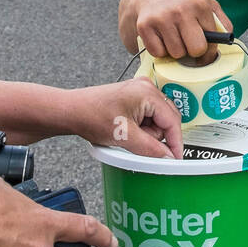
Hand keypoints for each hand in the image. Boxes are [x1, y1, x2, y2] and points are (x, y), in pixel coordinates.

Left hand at [64, 78, 183, 158]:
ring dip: (147, 132)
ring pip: (157, 119)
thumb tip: (168, 157)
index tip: (176, 158)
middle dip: (156, 136)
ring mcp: (140, 90)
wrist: (71, 111)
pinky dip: (140, 127)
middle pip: (167, 119)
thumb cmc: (91, 116)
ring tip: (126, 134)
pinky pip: (147, 116)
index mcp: (148, 93)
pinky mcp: (133, 96)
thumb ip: (150, 149)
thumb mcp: (124, 137)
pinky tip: (125, 129)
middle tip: (138, 143)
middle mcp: (147, 88)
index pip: (172, 121)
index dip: (175, 142)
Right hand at [119, 0, 232, 61]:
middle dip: (193, 52)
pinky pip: (157, 53)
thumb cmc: (184, 4)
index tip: (206, 52)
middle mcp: (181, 9)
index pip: (211, 41)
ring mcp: (161, 17)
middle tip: (189, 45)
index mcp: (200, 3)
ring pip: (175, 54)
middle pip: (195, 50)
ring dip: (176, 51)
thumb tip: (228, 42)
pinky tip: (161, 38)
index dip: (209, 50)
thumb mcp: (207, 5)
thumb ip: (222, 23)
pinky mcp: (144, 25)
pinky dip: (160, 51)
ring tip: (174, 38)